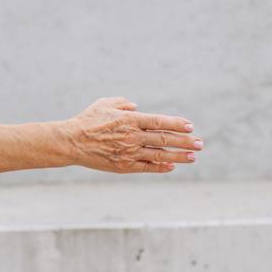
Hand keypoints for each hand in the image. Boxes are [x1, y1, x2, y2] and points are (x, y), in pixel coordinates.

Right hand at [65, 97, 201, 173]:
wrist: (70, 142)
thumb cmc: (87, 120)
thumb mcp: (105, 104)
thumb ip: (122, 103)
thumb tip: (136, 106)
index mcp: (130, 119)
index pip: (159, 122)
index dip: (177, 124)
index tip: (190, 126)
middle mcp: (132, 136)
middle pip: (165, 140)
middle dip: (185, 142)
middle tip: (200, 144)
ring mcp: (129, 152)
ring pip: (159, 155)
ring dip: (179, 156)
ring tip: (193, 157)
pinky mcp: (123, 166)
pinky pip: (146, 167)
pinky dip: (160, 167)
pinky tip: (172, 167)